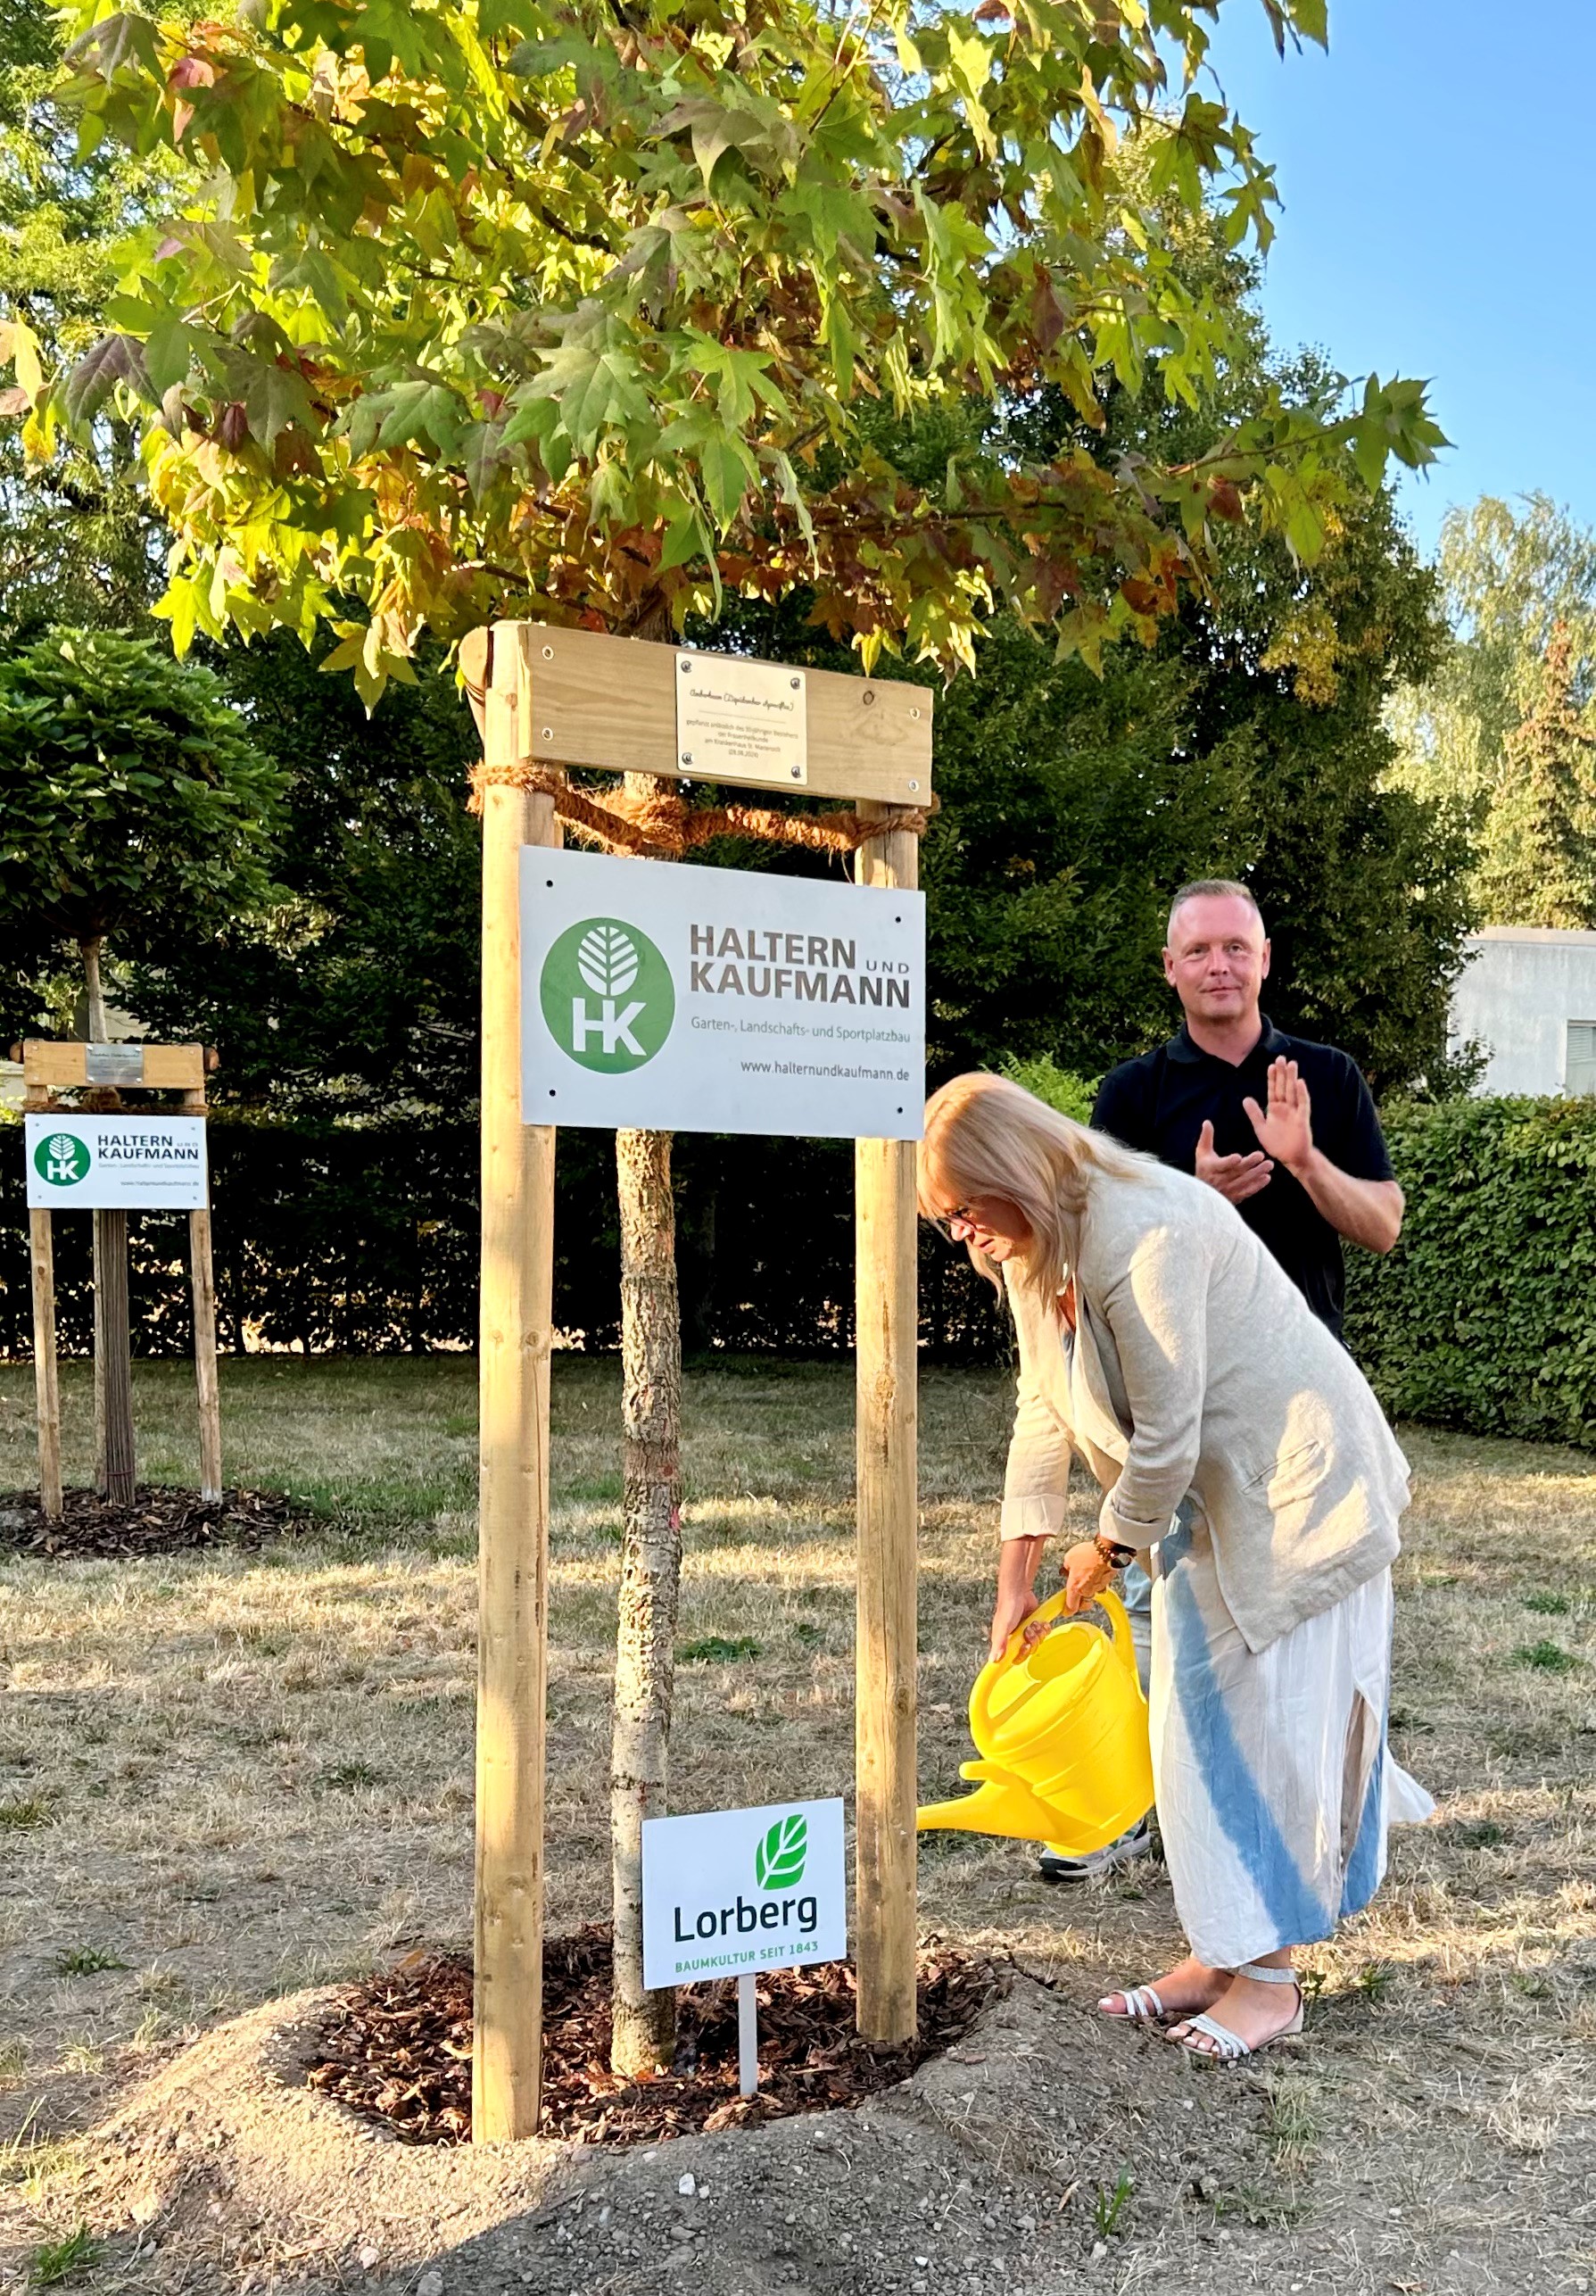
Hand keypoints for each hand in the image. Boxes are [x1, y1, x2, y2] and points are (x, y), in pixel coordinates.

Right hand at [988, 1582, 1042, 1663]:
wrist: (1019, 1592)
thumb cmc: (1007, 1608)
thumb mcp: (1003, 1627)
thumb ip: (999, 1644)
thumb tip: (993, 1660)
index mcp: (1006, 1642)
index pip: (1015, 1658)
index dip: (1022, 1654)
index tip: (1025, 1646)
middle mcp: (1016, 1639)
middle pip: (1029, 1651)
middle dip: (1032, 1641)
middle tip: (1029, 1631)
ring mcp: (1026, 1632)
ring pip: (1038, 1642)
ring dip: (1038, 1633)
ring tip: (1033, 1623)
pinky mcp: (1035, 1626)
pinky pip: (1044, 1633)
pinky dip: (1044, 1628)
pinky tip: (1040, 1621)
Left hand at [1062, 1540, 1114, 1612]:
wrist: (1107, 1551)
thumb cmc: (1088, 1554)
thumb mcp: (1069, 1558)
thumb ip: (1066, 1567)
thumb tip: (1067, 1569)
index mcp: (1075, 1587)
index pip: (1070, 1606)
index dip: (1067, 1610)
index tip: (1065, 1611)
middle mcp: (1087, 1591)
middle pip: (1082, 1602)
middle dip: (1079, 1599)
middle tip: (1075, 1591)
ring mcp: (1098, 1588)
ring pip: (1091, 1593)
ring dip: (1088, 1587)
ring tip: (1085, 1574)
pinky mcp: (1107, 1583)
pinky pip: (1099, 1585)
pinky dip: (1096, 1581)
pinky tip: (1094, 1571)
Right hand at [1195, 1118, 1273, 1204]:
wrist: (1203, 1195)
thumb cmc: (1204, 1169)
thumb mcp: (1202, 1153)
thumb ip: (1206, 1138)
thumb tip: (1207, 1122)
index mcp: (1211, 1168)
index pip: (1221, 1165)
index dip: (1229, 1162)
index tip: (1238, 1157)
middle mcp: (1220, 1180)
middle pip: (1236, 1171)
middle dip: (1249, 1163)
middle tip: (1261, 1155)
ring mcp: (1228, 1190)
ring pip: (1244, 1181)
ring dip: (1257, 1173)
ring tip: (1269, 1165)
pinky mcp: (1236, 1197)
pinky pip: (1248, 1191)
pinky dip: (1258, 1185)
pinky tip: (1267, 1178)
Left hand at [1243, 1057, 1313, 1174]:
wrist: (1291, 1158)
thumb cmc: (1276, 1144)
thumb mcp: (1260, 1128)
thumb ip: (1254, 1113)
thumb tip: (1246, 1098)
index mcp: (1275, 1109)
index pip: (1273, 1090)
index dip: (1272, 1078)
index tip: (1271, 1065)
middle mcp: (1285, 1108)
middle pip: (1283, 1087)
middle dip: (1282, 1073)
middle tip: (1281, 1058)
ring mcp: (1295, 1112)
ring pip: (1293, 1091)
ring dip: (1292, 1078)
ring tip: (1292, 1064)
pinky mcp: (1302, 1119)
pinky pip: (1303, 1104)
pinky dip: (1302, 1094)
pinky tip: (1300, 1083)